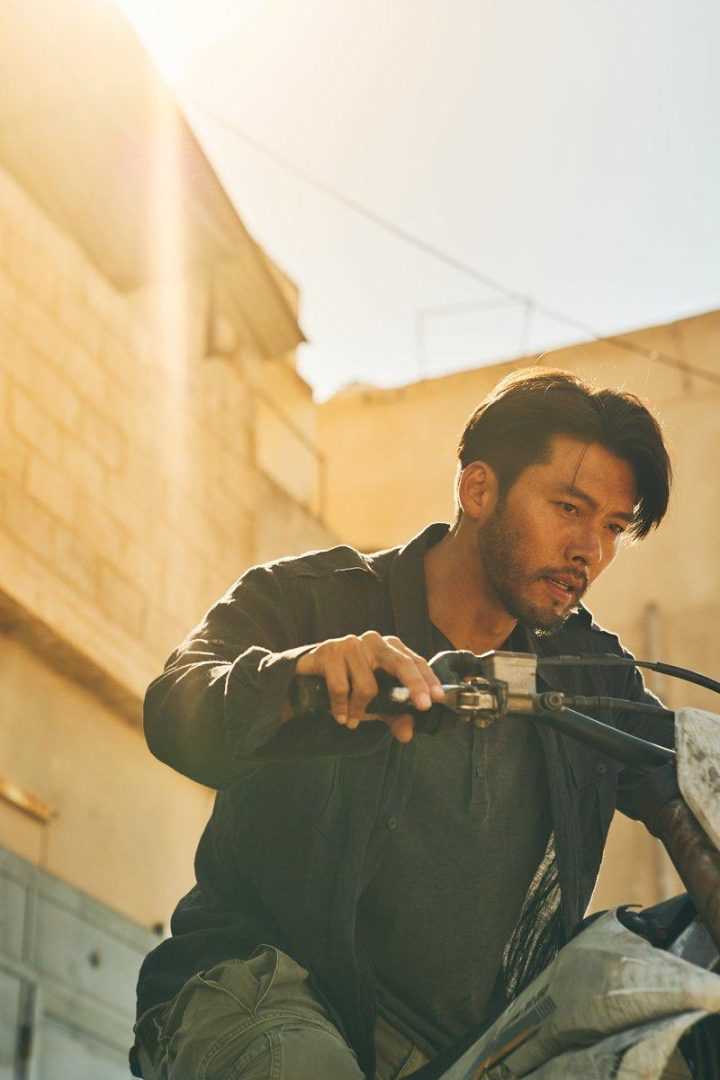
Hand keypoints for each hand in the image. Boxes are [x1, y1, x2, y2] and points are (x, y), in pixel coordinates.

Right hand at [295, 631, 444, 741]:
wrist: (309, 673)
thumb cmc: (349, 682)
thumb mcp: (375, 701)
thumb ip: (394, 714)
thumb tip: (407, 734)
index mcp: (390, 648)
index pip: (415, 662)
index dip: (428, 680)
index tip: (437, 699)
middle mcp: (373, 642)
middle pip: (400, 663)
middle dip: (414, 685)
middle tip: (422, 706)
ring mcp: (350, 644)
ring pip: (367, 685)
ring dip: (360, 709)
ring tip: (353, 719)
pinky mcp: (329, 652)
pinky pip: (340, 687)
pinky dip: (341, 708)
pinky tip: (340, 715)